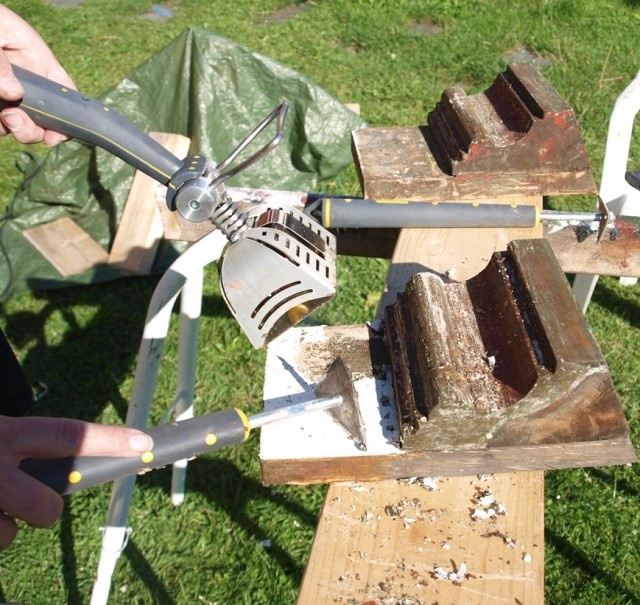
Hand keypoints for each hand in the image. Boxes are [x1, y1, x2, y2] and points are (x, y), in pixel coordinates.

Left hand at [0, 5, 74, 144]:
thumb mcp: (0, 32)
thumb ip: (3, 63)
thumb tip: (14, 94)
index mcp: (40, 64)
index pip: (65, 95)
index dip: (69, 119)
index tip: (56, 135)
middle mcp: (26, 84)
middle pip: (43, 121)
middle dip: (32, 129)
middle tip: (13, 119)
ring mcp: (7, 94)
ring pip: (18, 125)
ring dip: (12, 128)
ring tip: (1, 114)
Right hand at [0, 416, 152, 548]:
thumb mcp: (1, 432)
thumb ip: (30, 443)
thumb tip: (75, 457)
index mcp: (9, 433)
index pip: (70, 436)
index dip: (110, 442)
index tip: (143, 444)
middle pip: (46, 504)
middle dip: (48, 511)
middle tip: (36, 503)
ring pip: (14, 530)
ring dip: (11, 521)